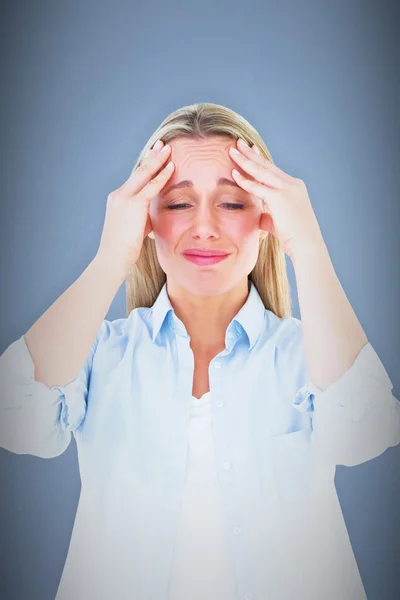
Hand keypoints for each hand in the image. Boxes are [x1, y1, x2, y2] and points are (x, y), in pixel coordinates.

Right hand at [96, 139, 174, 276]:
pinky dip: (163, 175)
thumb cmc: (124, 249)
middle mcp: (119, 194)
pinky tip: (172, 166)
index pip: (135, 177)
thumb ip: (143, 218)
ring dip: (157, 159)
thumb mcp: (135, 228)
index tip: (154, 154)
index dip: (146, 165)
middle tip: (161, 143)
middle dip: (151, 156)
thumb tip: (152, 216)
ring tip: (168, 148)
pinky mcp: (134, 204)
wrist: (113, 257)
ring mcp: (125, 197)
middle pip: (138, 170)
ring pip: (144, 173)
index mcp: (118, 198)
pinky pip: (152, 186)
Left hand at [229, 138, 324, 259]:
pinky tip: (233, 173)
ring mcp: (287, 189)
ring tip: (231, 150)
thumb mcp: (280, 224)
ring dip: (245, 160)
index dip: (260, 159)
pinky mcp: (280, 197)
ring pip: (261, 171)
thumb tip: (261, 218)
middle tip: (238, 142)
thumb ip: (270, 217)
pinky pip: (257, 186)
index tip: (250, 150)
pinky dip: (244, 180)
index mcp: (294, 187)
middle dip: (251, 153)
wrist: (307, 246)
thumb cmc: (295, 239)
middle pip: (267, 165)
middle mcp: (292, 184)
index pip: (273, 170)